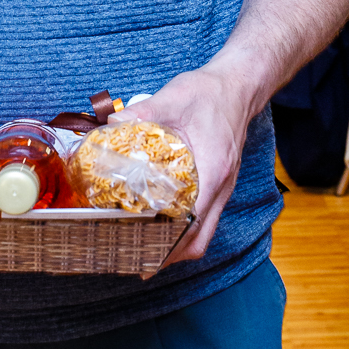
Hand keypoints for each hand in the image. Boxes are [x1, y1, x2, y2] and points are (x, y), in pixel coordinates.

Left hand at [121, 65, 248, 262]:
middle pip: (201, 237)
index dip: (171, 243)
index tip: (146, 255)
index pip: (194, 220)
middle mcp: (221, 186)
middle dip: (172, 255)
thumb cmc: (210, 94)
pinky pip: (204, 217)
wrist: (238, 86)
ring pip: (204, 231)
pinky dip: (184, 229)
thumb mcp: (174, 97)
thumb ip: (142, 112)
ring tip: (147, 250)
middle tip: (140, 262)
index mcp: (213, 170)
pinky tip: (161, 224)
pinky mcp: (218, 183)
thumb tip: (110, 124)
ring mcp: (222, 188)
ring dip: (178, 246)